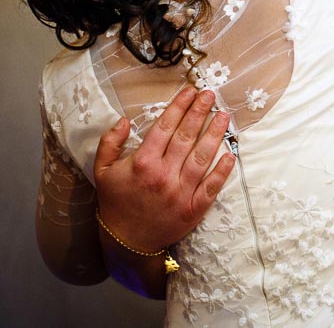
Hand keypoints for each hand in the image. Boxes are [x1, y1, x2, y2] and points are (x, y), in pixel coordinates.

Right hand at [93, 88, 234, 252]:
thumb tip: (123, 120)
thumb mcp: (103, 171)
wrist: (127, 242)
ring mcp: (180, 192)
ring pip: (202, 157)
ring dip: (215, 134)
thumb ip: (110, 143)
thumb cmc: (116, 203)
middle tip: (210, 95)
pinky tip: (231, 154)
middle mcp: (163, 175)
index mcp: (142, 163)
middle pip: (186, 137)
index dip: (179, 106)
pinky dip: (222, 170)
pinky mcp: (193, 209)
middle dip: (200, 112)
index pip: (165, 127)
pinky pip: (211, 186)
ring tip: (223, 116)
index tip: (190, 92)